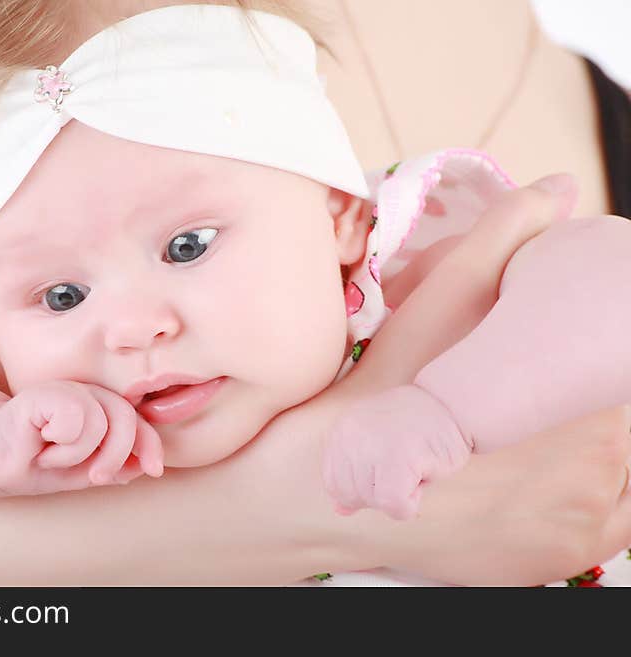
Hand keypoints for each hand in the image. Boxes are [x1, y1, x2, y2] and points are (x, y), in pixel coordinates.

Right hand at [0, 380, 163, 495]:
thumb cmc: (37, 461)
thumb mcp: (83, 470)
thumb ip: (116, 465)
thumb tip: (147, 465)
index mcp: (102, 407)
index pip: (139, 420)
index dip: (150, 443)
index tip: (153, 469)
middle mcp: (87, 393)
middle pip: (126, 417)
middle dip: (115, 454)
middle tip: (94, 475)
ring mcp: (64, 390)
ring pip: (100, 421)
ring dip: (77, 453)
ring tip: (53, 455)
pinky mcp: (42, 393)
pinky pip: (73, 418)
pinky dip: (61, 441)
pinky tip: (42, 441)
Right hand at [307, 174, 630, 582]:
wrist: (299, 501)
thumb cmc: (362, 413)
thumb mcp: (426, 319)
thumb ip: (495, 246)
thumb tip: (555, 188)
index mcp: (580, 450)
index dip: (613, 356)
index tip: (590, 339)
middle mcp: (586, 515)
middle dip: (604, 394)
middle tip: (565, 367)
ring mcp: (566, 552)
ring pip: (626, 487)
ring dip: (606, 441)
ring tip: (557, 404)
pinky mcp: (541, 570)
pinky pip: (603, 522)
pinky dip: (596, 484)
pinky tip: (546, 449)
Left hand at [323, 384, 471, 519]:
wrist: (454, 403)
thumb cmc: (418, 429)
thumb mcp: (378, 448)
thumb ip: (355, 476)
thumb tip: (339, 510)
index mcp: (341, 431)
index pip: (333, 483)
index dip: (362, 491)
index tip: (386, 472)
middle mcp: (349, 435)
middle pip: (350, 495)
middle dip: (379, 495)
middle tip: (405, 469)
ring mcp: (372, 445)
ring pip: (372, 501)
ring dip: (399, 495)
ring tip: (415, 465)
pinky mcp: (399, 457)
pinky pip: (394, 504)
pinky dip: (410, 504)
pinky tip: (422, 476)